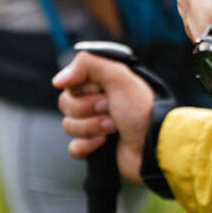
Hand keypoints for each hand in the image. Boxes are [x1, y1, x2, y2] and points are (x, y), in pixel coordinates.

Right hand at [54, 53, 154, 183]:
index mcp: (100, 83)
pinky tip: (104, 143)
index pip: (69, 83)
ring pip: (68, 126)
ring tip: (114, 127)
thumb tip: (57, 81)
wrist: (154, 145)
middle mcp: (95, 102)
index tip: (101, 91)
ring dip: (92, 127)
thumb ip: (87, 65)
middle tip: (111, 109)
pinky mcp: (93, 147)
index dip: (82, 90)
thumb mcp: (118, 76)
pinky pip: (73, 147)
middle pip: (65, 104)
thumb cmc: (140, 109)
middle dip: (88, 110)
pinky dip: (87, 146)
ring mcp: (93, 125)